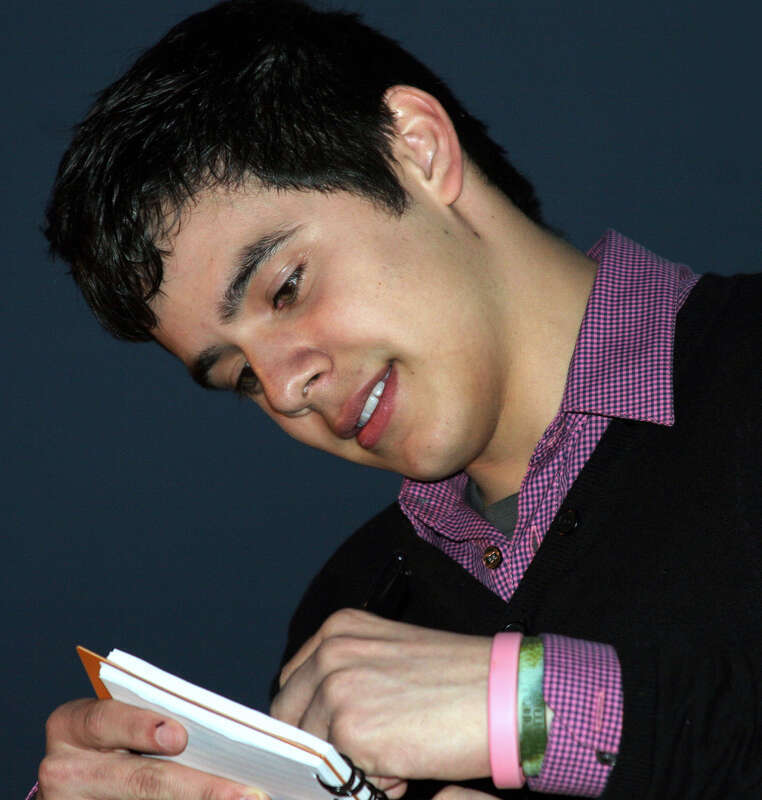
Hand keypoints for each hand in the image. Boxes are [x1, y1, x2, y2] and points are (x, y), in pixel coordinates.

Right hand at [37, 697, 267, 799]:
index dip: (142, 727)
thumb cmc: (116, 738)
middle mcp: (63, 772)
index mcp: (71, 726)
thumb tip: (212, 737)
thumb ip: (154, 722)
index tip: (180, 737)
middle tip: (246, 795)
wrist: (80, 782)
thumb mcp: (119, 722)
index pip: (106, 720)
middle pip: (139, 780)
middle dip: (199, 787)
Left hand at [271, 609, 491, 787]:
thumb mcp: (390, 656)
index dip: (311, 716)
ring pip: (312, 750)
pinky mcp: (349, 728)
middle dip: (321, 742)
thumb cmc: (459, 677)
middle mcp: (330, 651)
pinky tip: (405, 765)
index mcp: (339, 628)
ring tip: (397, 754)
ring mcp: (336, 687)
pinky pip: (337, 775)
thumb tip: (321, 722)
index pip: (294, 683)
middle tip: (367, 754)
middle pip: (290, 716)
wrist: (504, 692)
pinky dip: (369, 782)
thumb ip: (349, 675)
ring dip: (348, 764)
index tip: (330, 736)